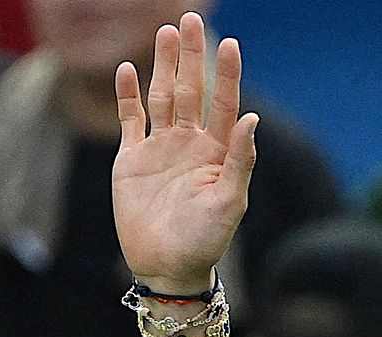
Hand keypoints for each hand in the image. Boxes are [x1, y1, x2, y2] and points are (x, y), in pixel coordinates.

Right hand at [112, 12, 257, 296]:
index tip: (230, 43)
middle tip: (190, 19)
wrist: (167, 267)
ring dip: (162, 64)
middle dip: (191, 56)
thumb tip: (252, 118)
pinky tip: (129, 70)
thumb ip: (240, 161)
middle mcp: (190, 145)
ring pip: (161, 97)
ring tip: (166, 32)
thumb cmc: (205, 242)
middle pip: (190, 90)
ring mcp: (160, 149)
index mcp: (217, 153)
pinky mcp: (131, 160)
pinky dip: (128, 95)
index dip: (227, 74)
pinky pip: (130, 119)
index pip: (224, 104)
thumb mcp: (229, 204)